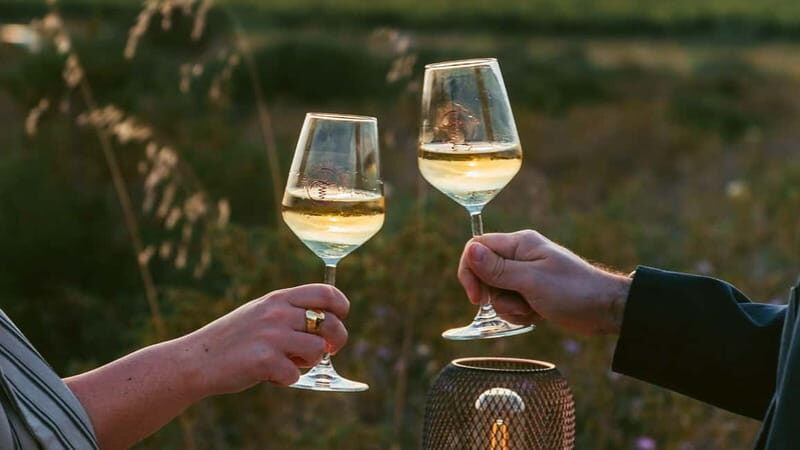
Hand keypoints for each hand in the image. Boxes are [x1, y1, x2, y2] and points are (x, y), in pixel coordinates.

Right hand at [176, 284, 349, 395]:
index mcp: (278, 298)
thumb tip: (330, 324)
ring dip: (308, 362)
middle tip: (327, 351)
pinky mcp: (265, 360)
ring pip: (318, 350)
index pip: (325, 292)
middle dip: (336, 340)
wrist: (196, 360)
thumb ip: (290, 313)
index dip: (341, 305)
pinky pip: (296, 374)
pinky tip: (267, 374)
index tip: (341, 317)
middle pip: (331, 323)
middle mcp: (277, 313)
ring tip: (286, 362)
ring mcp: (272, 336)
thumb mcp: (260, 313)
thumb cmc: (233, 340)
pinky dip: (285, 379)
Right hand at [458, 230, 630, 334]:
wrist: (606, 309)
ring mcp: (526, 274)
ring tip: (532, 310)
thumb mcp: (531, 281)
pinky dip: (520, 314)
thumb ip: (498, 268)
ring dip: (510, 308)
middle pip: (484, 273)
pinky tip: (538, 316)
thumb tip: (470, 250)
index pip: (477, 247)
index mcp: (520, 243)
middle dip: (495, 295)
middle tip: (516, 305)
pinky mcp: (532, 291)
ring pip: (497, 292)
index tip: (477, 297)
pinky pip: (511, 303)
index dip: (470, 271)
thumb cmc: (573, 291)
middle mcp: (520, 255)